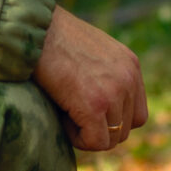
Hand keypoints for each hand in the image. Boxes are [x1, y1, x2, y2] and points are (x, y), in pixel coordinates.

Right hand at [34, 5, 148, 152]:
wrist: (34, 28)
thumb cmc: (52, 38)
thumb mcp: (92, 52)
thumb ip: (105, 76)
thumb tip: (101, 108)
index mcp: (130, 65)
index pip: (136, 114)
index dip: (111, 120)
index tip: (86, 110)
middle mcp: (129, 79)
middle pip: (125, 129)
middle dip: (98, 128)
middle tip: (72, 111)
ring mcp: (114, 93)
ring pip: (110, 139)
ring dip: (87, 133)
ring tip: (65, 111)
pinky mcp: (95, 106)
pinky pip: (95, 142)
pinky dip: (77, 138)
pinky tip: (61, 116)